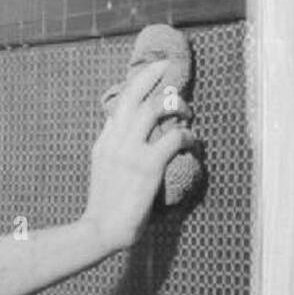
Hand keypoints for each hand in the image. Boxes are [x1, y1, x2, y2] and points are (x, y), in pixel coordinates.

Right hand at [80, 61, 197, 254]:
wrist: (100, 229)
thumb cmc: (106, 205)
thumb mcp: (103, 170)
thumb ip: (114, 150)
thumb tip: (129, 136)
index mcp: (104, 142)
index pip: (120, 104)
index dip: (137, 85)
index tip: (152, 75)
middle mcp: (115, 140)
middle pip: (134, 94)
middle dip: (152, 74)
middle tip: (168, 66)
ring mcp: (130, 151)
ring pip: (155, 108)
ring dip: (176, 105)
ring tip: (187, 112)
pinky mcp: (148, 165)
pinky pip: (174, 137)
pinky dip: (188, 136)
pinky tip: (192, 142)